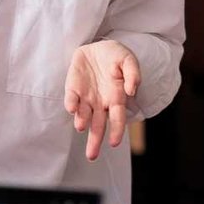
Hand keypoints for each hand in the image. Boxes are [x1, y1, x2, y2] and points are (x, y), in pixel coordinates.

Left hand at [64, 39, 139, 159]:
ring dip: (82, 121)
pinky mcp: (72, 88)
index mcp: (116, 98)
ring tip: (81, 126)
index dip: (117, 131)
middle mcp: (100, 102)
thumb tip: (131, 91)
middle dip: (95, 141)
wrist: (96, 46)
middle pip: (98, 126)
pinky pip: (71, 99)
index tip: (115, 143)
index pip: (118, 119)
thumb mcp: (128, 60)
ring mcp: (86, 97)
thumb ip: (132, 74)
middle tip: (91, 156)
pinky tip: (72, 108)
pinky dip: (71, 104)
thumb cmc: (115, 57)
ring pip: (83, 115)